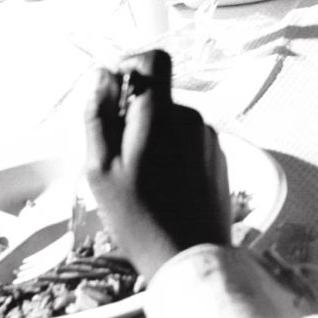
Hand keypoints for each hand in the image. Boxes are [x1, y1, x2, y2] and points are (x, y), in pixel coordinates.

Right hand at [84, 50, 232, 281]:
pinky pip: (188, 139)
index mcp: (162, 117)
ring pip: (172, 119)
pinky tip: (165, 186)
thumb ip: (98, 115)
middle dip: (135, 114)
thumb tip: (100, 75)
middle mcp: (192, 119)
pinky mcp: (218, 156)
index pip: (154, 59)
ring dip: (154, 136)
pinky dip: (172, 151)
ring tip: (142, 179)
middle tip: (118, 156)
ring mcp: (208, 138)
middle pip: (159, 95)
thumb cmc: (139, 219)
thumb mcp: (100, 170)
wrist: (190, 258)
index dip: (130, 65)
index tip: (113, 92)